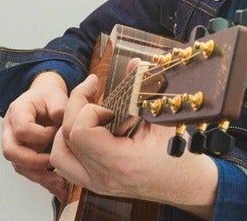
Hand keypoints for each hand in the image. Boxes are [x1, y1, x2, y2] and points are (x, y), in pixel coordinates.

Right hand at [1, 71, 69, 200]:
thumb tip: (61, 120)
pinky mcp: (22, 156)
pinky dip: (43, 181)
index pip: (22, 130)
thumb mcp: (56, 96)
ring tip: (60, 183)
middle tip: (54, 163)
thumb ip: (59, 107)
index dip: (41, 135)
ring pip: (18, 166)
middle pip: (10, 152)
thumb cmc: (48, 98)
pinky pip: (28, 172)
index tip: (56, 132)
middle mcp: (10, 130)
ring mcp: (14, 144)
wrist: (44, 101)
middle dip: (33, 162)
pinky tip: (58, 187)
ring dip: (39, 176)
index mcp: (17, 112)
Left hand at [49, 70, 217, 217]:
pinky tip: (85, 131)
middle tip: (96, 95)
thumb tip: (134, 62)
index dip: (88, 110)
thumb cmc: (180, 154)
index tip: (108, 105)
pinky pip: (66, 165)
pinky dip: (68, 145)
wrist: (187, 185)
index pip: (81, 132)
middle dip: (77, 108)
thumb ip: (145, 88)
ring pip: (59, 154)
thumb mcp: (164, 118)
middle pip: (67, 137)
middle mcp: (104, 176)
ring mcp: (97, 184)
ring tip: (86, 114)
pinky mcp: (95, 184)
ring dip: (67, 128)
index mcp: (122, 161)